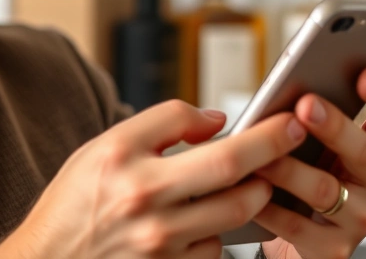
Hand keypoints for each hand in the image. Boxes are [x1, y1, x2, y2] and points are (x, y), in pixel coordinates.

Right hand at [0, 100, 307, 258]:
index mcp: (124, 159)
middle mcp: (143, 200)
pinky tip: (207, 221)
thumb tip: (218, 122)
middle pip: (230, 173)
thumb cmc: (73, 202)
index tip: (284, 119)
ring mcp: (158, 241)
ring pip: (232, 213)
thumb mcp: (102, 148)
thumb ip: (160, 125)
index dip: (255, 128)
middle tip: (292, 140)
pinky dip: (220, 232)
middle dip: (272, 155)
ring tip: (254, 180)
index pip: (197, 128)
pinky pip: (214, 249)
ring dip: (253, 194)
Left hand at [258, 68, 365, 258]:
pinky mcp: (334, 248)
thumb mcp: (312, 147)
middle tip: (306, 104)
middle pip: (362, 150)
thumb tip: (283, 90)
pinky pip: (298, 226)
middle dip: (333, 125)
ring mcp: (359, 217)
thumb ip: (307, 121)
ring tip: (261, 157)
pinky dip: (270, 209)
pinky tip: (251, 196)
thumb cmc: (301, 179)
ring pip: (326, 189)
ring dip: (290, 170)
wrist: (296, 242)